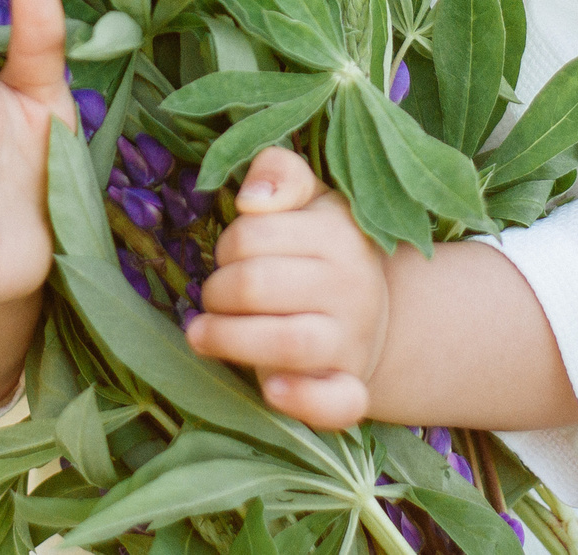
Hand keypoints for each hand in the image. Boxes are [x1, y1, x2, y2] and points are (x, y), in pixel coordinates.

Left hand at [182, 146, 389, 429]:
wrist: (375, 312)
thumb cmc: (322, 250)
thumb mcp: (309, 199)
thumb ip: (280, 174)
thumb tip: (253, 199)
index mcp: (338, 233)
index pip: (254, 235)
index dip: (228, 246)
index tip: (231, 256)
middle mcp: (350, 287)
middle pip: (257, 286)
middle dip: (219, 290)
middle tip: (215, 296)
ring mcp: (351, 341)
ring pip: (287, 343)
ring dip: (231, 339)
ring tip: (202, 334)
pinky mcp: (350, 387)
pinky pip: (336, 403)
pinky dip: (302, 400)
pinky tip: (270, 388)